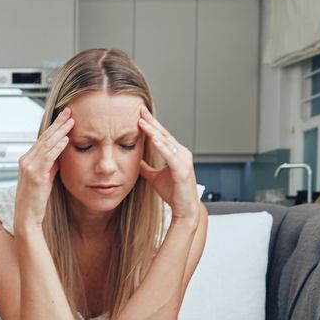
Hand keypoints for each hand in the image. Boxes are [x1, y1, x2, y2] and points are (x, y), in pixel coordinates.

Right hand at [15, 107, 74, 229]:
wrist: (26, 217)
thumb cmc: (36, 201)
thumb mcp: (45, 178)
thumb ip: (51, 164)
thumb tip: (60, 152)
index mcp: (27, 160)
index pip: (42, 139)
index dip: (54, 127)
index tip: (65, 117)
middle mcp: (26, 160)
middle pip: (44, 137)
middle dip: (57, 123)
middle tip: (69, 111)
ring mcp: (29, 167)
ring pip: (46, 144)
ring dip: (60, 131)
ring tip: (71, 121)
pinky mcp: (35, 175)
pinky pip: (47, 157)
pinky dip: (57, 147)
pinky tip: (66, 139)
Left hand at [135, 105, 200, 225]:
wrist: (184, 209)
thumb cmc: (173, 193)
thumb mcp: (155, 177)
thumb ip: (146, 167)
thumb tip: (134, 160)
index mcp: (176, 153)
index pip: (162, 135)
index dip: (151, 124)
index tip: (140, 114)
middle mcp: (182, 153)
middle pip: (164, 134)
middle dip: (151, 121)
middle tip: (140, 109)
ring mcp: (183, 160)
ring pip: (166, 142)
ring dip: (153, 130)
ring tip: (141, 121)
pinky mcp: (182, 169)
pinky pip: (170, 155)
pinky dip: (161, 145)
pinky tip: (152, 138)